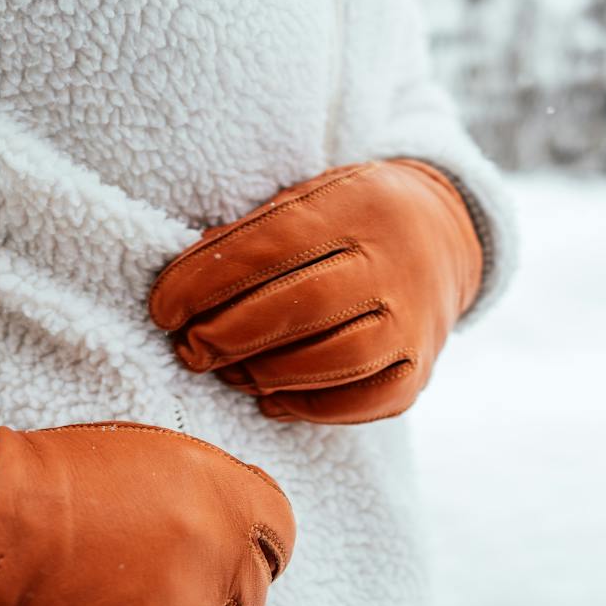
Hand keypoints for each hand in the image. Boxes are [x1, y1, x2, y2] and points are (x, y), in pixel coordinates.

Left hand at [149, 159, 482, 423]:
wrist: (442, 233)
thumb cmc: (345, 219)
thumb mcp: (303, 199)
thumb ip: (246, 237)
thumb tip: (181, 289)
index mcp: (354, 207)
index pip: (270, 247)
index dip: (206, 283)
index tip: (163, 309)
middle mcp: (392, 263)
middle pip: (305, 307)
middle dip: (230, 335)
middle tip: (189, 348)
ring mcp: (413, 321)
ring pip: (338, 359)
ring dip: (267, 373)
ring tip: (229, 371)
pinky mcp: (419, 369)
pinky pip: (365, 402)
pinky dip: (309, 406)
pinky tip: (270, 398)